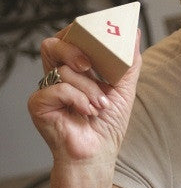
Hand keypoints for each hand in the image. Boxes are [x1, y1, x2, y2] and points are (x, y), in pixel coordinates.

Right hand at [27, 29, 141, 164]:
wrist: (97, 154)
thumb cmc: (107, 126)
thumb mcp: (124, 89)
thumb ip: (129, 62)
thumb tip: (135, 33)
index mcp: (74, 70)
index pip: (68, 39)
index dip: (79, 33)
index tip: (98, 37)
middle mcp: (57, 77)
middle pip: (54, 44)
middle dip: (74, 50)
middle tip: (90, 65)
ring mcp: (46, 90)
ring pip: (63, 69)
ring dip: (89, 88)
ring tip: (99, 106)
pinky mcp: (38, 104)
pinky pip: (57, 88)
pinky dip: (78, 99)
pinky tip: (86, 112)